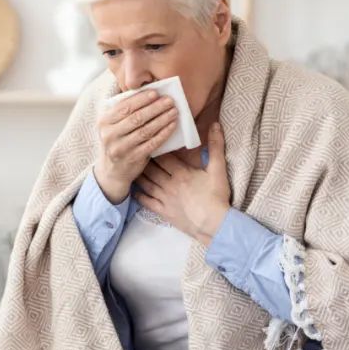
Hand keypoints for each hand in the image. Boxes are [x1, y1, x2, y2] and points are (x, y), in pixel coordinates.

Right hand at [93, 90, 179, 203]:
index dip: (141, 99)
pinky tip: (172, 126)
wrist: (112, 171)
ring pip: (145, 130)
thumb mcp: (112, 126)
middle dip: (155, 107)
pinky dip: (163, 133)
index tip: (155, 93)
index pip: (124, 107)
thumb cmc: (117, 141)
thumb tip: (147, 94)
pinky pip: (152, 143)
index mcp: (103, 122)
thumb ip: (123, 112)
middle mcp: (110, 135)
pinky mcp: (133, 158)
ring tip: (173, 111)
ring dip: (162, 119)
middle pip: (136, 118)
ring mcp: (121, 148)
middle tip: (169, 100)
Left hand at [134, 123, 231, 244]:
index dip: (155, 148)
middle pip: (152, 169)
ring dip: (138, 175)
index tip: (148, 139)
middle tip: (134, 150)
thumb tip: (216, 125)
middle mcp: (169, 185)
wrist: (214, 224)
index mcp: (181, 173)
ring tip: (130, 166)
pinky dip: (138, 196)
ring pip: (147, 184)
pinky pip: (147, 203)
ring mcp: (165, 199)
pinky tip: (133, 190)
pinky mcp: (163, 212)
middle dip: (143, 159)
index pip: (164, 157)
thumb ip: (216, 146)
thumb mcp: (218, 170)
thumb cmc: (216, 197)